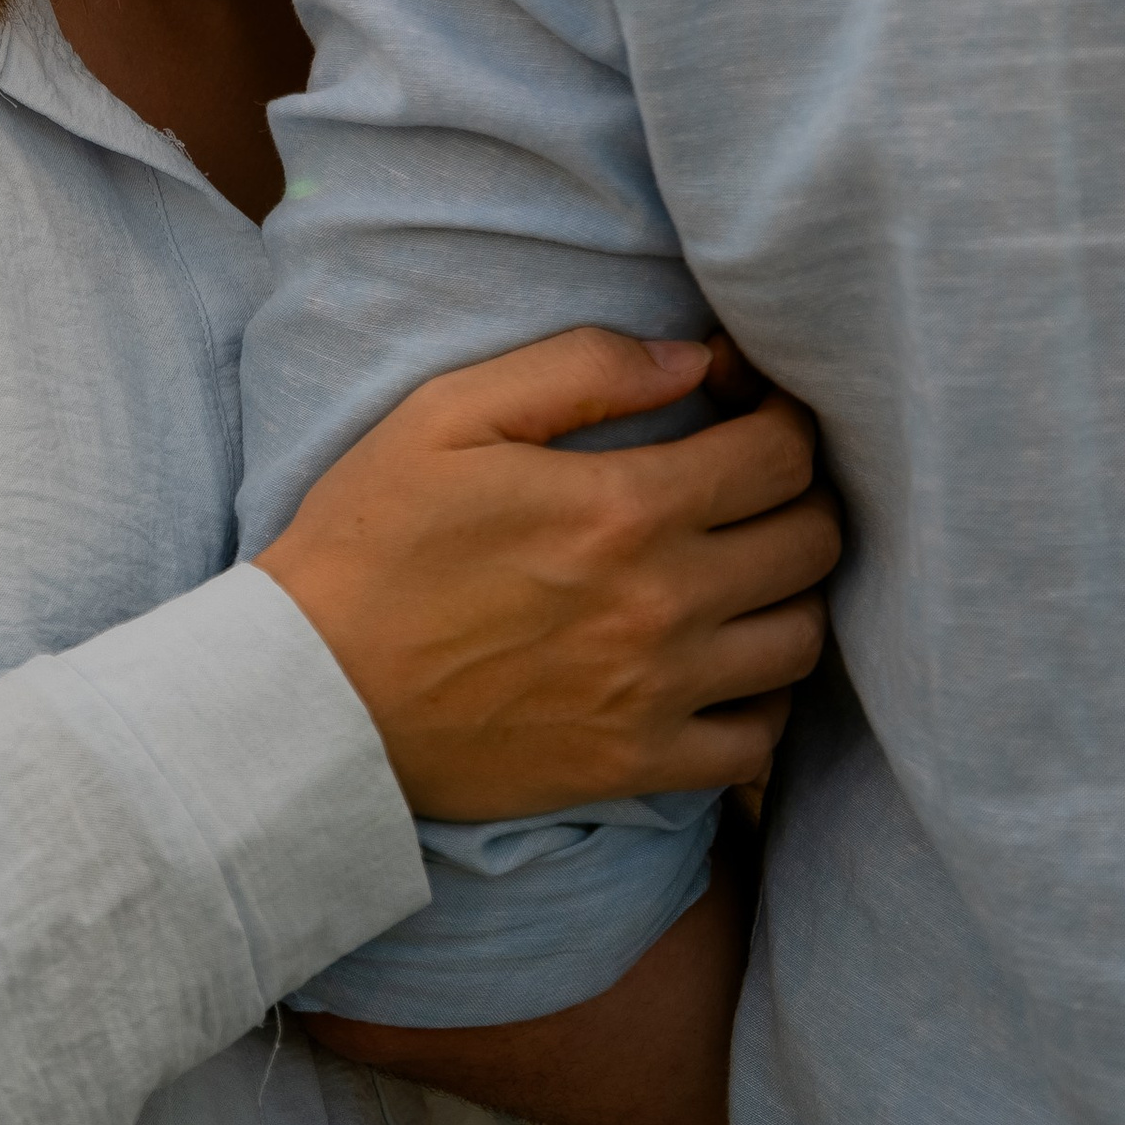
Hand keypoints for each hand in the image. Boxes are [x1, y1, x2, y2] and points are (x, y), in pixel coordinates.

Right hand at [256, 326, 835, 821]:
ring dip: (790, 596)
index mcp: (624, 506)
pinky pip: (758, 745)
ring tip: (742, 574)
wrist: (311, 694)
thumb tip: (694, 358)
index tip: (749, 410)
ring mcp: (657, 693)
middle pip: (813, 542)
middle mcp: (663, 602)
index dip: (783, 417)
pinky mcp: (637, 765)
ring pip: (802, 641)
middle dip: (799, 497)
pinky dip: (762, 704)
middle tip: (752, 487)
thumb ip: (579, 368)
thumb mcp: (448, 415)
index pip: (781, 455)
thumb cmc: (369, 540)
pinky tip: (722, 670)